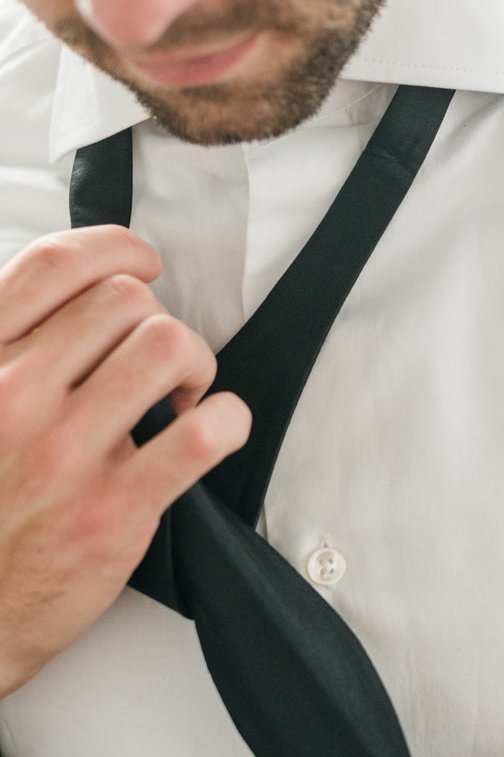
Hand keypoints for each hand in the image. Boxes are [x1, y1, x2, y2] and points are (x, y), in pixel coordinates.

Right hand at [0, 225, 250, 696]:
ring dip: (194, 363)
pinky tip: (213, 430)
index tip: (143, 262)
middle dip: (159, 321)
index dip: (117, 248)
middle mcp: (13, 397)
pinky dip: (227, 420)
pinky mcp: (115, 508)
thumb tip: (75, 296)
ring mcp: (64, 453)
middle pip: (125, 300)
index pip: (56, 266)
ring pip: (168, 347)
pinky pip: (202, 435)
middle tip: (160, 362)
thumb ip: (9, 350)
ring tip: (183, 396)